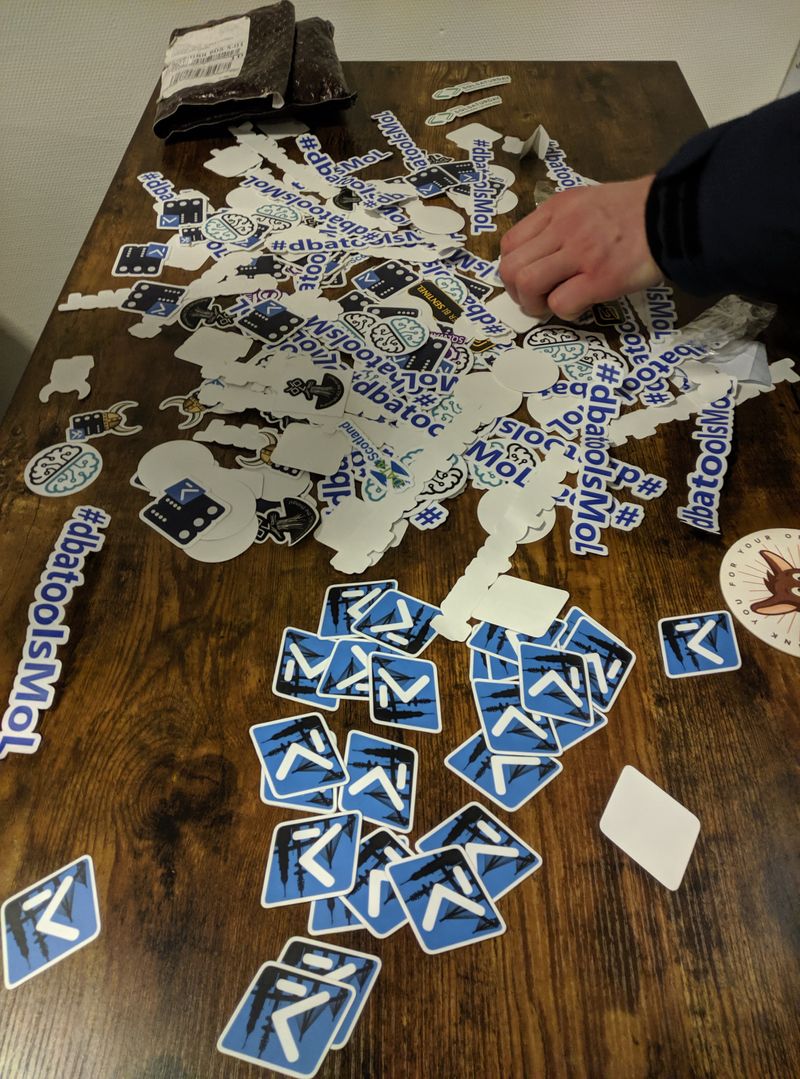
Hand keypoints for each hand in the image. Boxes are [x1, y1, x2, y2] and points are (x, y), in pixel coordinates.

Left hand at [498, 175, 662, 319]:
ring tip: (550, 306)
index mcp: (558, 208)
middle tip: (534, 299)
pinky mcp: (600, 278)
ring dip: (534, 304)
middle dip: (516, 292)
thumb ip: (564, 223)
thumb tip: (544, 255)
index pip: (510, 243)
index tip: (526, 279)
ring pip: (528, 284)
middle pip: (511, 268)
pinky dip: (564, 312)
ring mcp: (581, 253)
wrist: (676, 213)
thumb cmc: (638, 211)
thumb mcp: (590, 202)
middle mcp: (563, 228)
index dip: (512, 268)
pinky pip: (561, 303)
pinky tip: (579, 307)